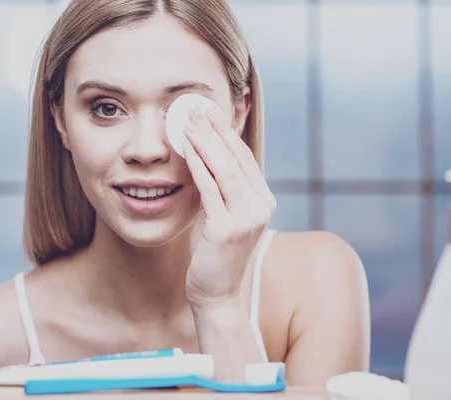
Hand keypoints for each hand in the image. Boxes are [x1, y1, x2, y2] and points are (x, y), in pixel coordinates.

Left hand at [183, 105, 276, 308]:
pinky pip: (210, 190)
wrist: (215, 292)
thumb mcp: (223, 214)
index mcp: (263, 201)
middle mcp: (261, 207)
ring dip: (206, 143)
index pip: (245, 157)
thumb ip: (221, 188)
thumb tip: (205, 153)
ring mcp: (246, 219)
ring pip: (226, 170)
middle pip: (237, 158)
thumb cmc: (215, 252)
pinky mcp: (226, 230)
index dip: (227, 132)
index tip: (209, 111)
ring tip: (188, 122)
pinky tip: (186, 149)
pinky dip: (198, 167)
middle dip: (215, 130)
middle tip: (196, 107)